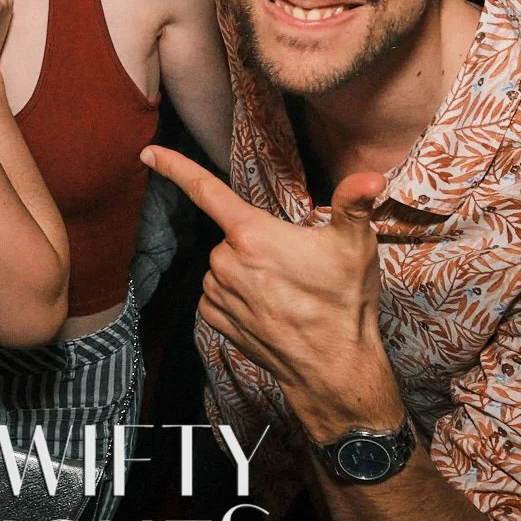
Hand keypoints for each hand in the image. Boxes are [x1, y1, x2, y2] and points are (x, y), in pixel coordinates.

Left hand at [143, 145, 397, 435]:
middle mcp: (225, 262)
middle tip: (296, 265)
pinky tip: (267, 305)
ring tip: (287, 290)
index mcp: (252, 234)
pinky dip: (237, 294)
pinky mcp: (215, 320)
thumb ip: (355, 204)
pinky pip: (218, 293)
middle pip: (233, 234)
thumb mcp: (355, 246)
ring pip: (224, 264)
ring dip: (247, 269)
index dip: (175, 167)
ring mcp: (217, 294)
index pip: (206, 190)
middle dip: (258, 241)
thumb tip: (371, 178)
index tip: (148, 153)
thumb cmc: (343, 302)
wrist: (332, 367)